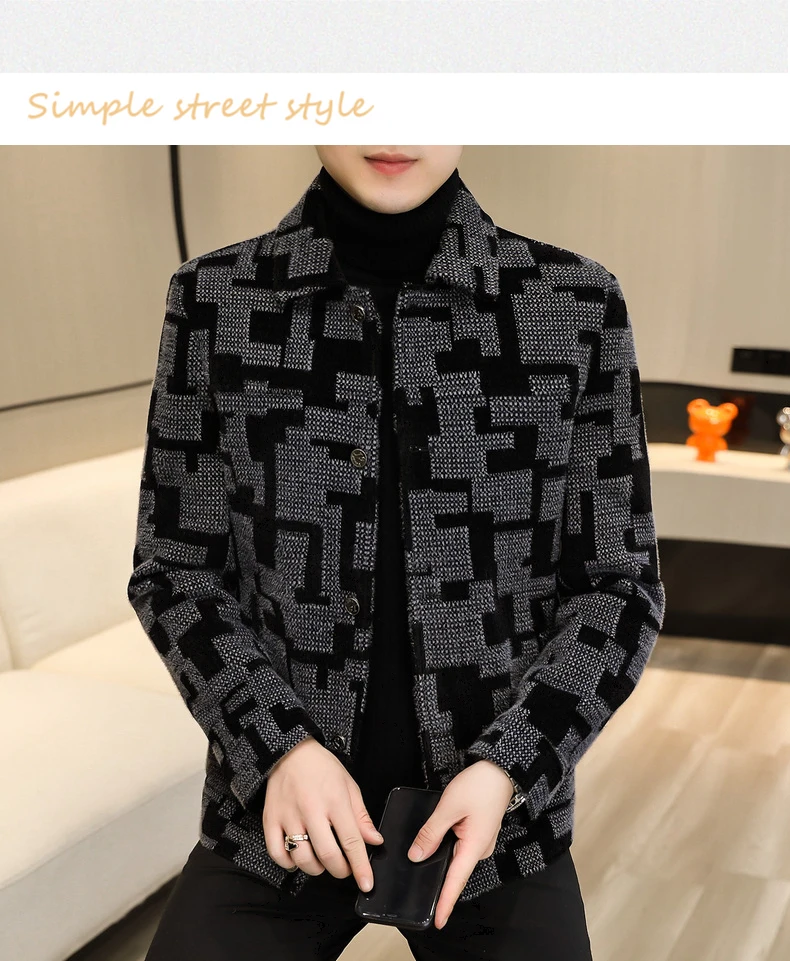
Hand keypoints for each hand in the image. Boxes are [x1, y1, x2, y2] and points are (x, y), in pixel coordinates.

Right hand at [263, 735, 383, 892]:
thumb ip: (361, 816)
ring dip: (316, 869)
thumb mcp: (349, 785)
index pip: (352, 841)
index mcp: (335, 800)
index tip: (366, 883)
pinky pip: (277, 853)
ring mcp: (289, 816)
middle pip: (328, 855)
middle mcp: (312, 810)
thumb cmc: (322, 767)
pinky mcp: (271, 819)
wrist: (289, 751)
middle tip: (344, 868)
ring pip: (303, 859)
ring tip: (322, 861)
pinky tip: (298, 859)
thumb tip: (374, 841)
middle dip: (340, 870)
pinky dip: (289, 864)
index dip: (360, 866)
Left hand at [407, 760, 513, 928]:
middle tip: (418, 891)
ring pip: (455, 857)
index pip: (456, 881)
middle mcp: (480, 848)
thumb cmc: (479, 785)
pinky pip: (459, 846)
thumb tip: (417, 856)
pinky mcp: (478, 832)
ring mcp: (480, 841)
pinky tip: (434, 844)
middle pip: (454, 871)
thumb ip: (431, 833)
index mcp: (475, 846)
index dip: (445, 902)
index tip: (437, 921)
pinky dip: (446, 847)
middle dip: (438, 881)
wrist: (501, 769)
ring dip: (440, 860)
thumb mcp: (448, 807)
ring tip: (422, 863)